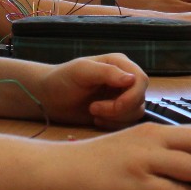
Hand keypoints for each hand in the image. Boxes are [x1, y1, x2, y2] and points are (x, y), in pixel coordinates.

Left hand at [33, 53, 147, 128]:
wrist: (49, 98)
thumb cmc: (62, 79)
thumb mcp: (82, 71)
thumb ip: (107, 72)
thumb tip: (132, 79)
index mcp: (119, 64)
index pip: (141, 79)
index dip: (132, 96)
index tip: (114, 104)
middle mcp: (124, 80)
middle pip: (140, 98)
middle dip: (119, 109)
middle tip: (94, 109)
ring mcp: (121, 96)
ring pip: (135, 112)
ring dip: (115, 118)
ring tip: (93, 112)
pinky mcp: (116, 113)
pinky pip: (126, 123)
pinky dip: (112, 125)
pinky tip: (96, 120)